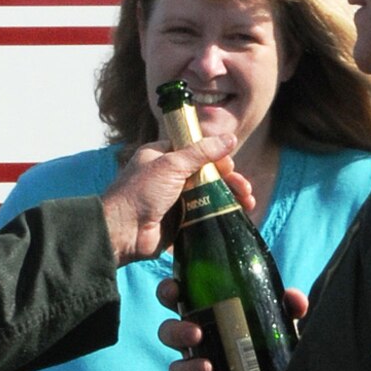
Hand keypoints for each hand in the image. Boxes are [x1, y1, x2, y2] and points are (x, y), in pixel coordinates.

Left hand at [101, 136, 249, 264]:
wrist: (122, 232)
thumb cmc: (140, 193)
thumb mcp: (171, 165)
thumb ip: (202, 152)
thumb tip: (230, 138)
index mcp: (162, 156)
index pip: (196, 149)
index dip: (216, 156)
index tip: (230, 165)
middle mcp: (169, 176)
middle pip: (208, 173)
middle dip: (229, 179)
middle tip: (244, 187)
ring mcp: (175, 199)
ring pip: (210, 194)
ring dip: (230, 196)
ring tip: (248, 201)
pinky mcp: (180, 221)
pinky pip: (206, 214)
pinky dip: (222, 213)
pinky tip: (239, 214)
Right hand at [156, 275, 309, 370]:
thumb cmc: (270, 341)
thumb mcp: (280, 321)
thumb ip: (288, 307)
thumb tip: (295, 299)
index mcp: (205, 315)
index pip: (177, 299)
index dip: (168, 292)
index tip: (174, 290)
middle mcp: (195, 343)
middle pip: (169, 333)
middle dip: (176, 331)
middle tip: (196, 333)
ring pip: (176, 369)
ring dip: (186, 368)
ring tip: (207, 368)